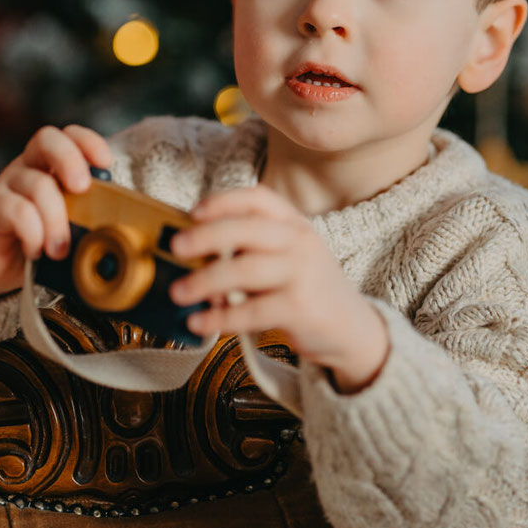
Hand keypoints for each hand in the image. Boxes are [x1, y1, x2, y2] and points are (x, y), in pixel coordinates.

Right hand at [0, 124, 111, 299]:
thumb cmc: (38, 243)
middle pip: (46, 139)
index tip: (106, 163)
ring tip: (60, 249)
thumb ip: (89, 217)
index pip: (68, 135)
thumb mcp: (70, 227)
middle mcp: (27, 168)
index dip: (88, 142)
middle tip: (82, 189)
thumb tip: (120, 226)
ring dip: (56, 219)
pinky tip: (36, 251)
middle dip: (70, 159)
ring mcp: (6, 186)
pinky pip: (16, 210)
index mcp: (50, 167)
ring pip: (37, 184)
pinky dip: (33, 233)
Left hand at [169, 184, 389, 393]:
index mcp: (294, 223)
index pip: (259, 198)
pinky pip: (251, 311)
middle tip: (176, 247)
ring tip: (178, 292)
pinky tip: (199, 322)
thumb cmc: (307, 289)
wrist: (352, 329)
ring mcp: (303, 274)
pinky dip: (220, 318)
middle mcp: (300, 242)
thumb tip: (193, 257)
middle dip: (206, 236)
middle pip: (247, 229)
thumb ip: (250, 251)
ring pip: (245, 269)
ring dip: (205, 281)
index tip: (194, 211)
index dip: (224, 201)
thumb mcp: (288, 257)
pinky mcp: (300, 308)